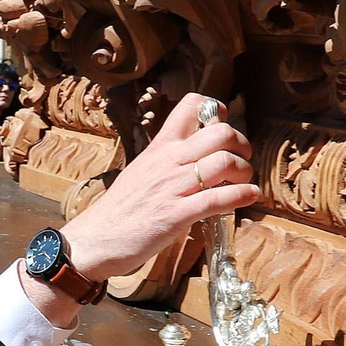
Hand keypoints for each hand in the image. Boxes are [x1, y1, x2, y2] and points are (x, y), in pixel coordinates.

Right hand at [58, 93, 257, 282]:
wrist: (96, 239)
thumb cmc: (121, 209)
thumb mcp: (142, 171)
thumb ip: (167, 161)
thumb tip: (196, 157)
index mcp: (159, 148)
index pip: (190, 106)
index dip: (216, 111)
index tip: (224, 126)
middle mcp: (168, 161)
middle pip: (219, 133)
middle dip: (241, 143)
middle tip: (243, 157)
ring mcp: (172, 188)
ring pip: (223, 162)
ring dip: (244, 171)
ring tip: (244, 181)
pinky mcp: (176, 215)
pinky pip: (217, 199)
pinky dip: (241, 195)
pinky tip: (249, 195)